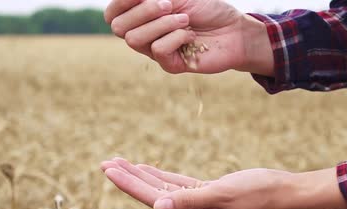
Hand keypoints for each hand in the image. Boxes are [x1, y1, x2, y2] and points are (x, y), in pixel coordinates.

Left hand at [101, 158, 346, 208]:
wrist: (285, 192)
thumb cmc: (259, 192)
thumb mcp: (223, 194)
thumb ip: (189, 200)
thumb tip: (156, 207)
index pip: (153, 198)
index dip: (129, 183)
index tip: (109, 169)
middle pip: (153, 193)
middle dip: (129, 178)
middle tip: (105, 163)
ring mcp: (201, 204)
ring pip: (164, 188)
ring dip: (142, 176)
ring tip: (120, 164)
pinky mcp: (209, 193)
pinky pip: (179, 184)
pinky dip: (162, 176)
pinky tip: (149, 168)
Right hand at [104, 0, 273, 74]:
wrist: (234, 29)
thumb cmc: (207, 7)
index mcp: (141, 16)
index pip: (113, 14)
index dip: (121, 2)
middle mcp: (145, 34)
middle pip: (119, 27)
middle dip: (143, 10)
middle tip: (169, 3)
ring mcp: (156, 51)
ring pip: (135, 40)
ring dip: (161, 23)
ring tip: (185, 19)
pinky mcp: (170, 65)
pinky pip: (158, 50)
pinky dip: (176, 37)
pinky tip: (191, 36)